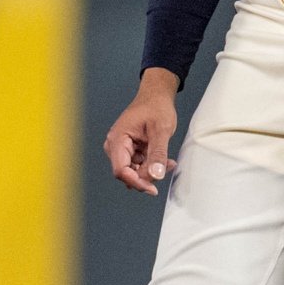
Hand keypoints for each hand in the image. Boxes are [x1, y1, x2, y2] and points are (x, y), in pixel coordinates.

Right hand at [105, 70, 181, 194]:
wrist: (156, 95)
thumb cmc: (156, 107)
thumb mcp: (161, 130)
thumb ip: (158, 153)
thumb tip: (156, 176)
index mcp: (118, 139)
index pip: (121, 170)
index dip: (136, 182)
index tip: (153, 188)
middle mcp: (115, 145)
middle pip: (127, 173)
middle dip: (146, 176)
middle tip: (166, 168)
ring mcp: (122, 148)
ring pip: (134, 171)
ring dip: (151, 171)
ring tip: (168, 162)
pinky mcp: (129, 150)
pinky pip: (139, 165)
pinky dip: (151, 165)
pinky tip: (165, 161)